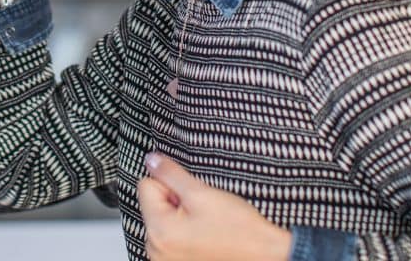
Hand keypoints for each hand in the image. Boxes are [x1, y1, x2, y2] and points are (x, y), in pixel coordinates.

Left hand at [138, 153, 291, 260]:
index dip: (170, 184)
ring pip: (162, 220)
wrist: (264, 255)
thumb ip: (170, 173)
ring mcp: (163, 260)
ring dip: (180, 218)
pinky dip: (183, 233)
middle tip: (202, 213)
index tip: (191, 196)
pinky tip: (204, 236)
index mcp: (159, 232)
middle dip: (174, 202)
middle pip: (153, 205)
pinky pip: (169, 237)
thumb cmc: (239, 230)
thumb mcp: (201, 193)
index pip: (146, 186)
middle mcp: (155, 250)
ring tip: (206, 226)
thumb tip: (151, 160)